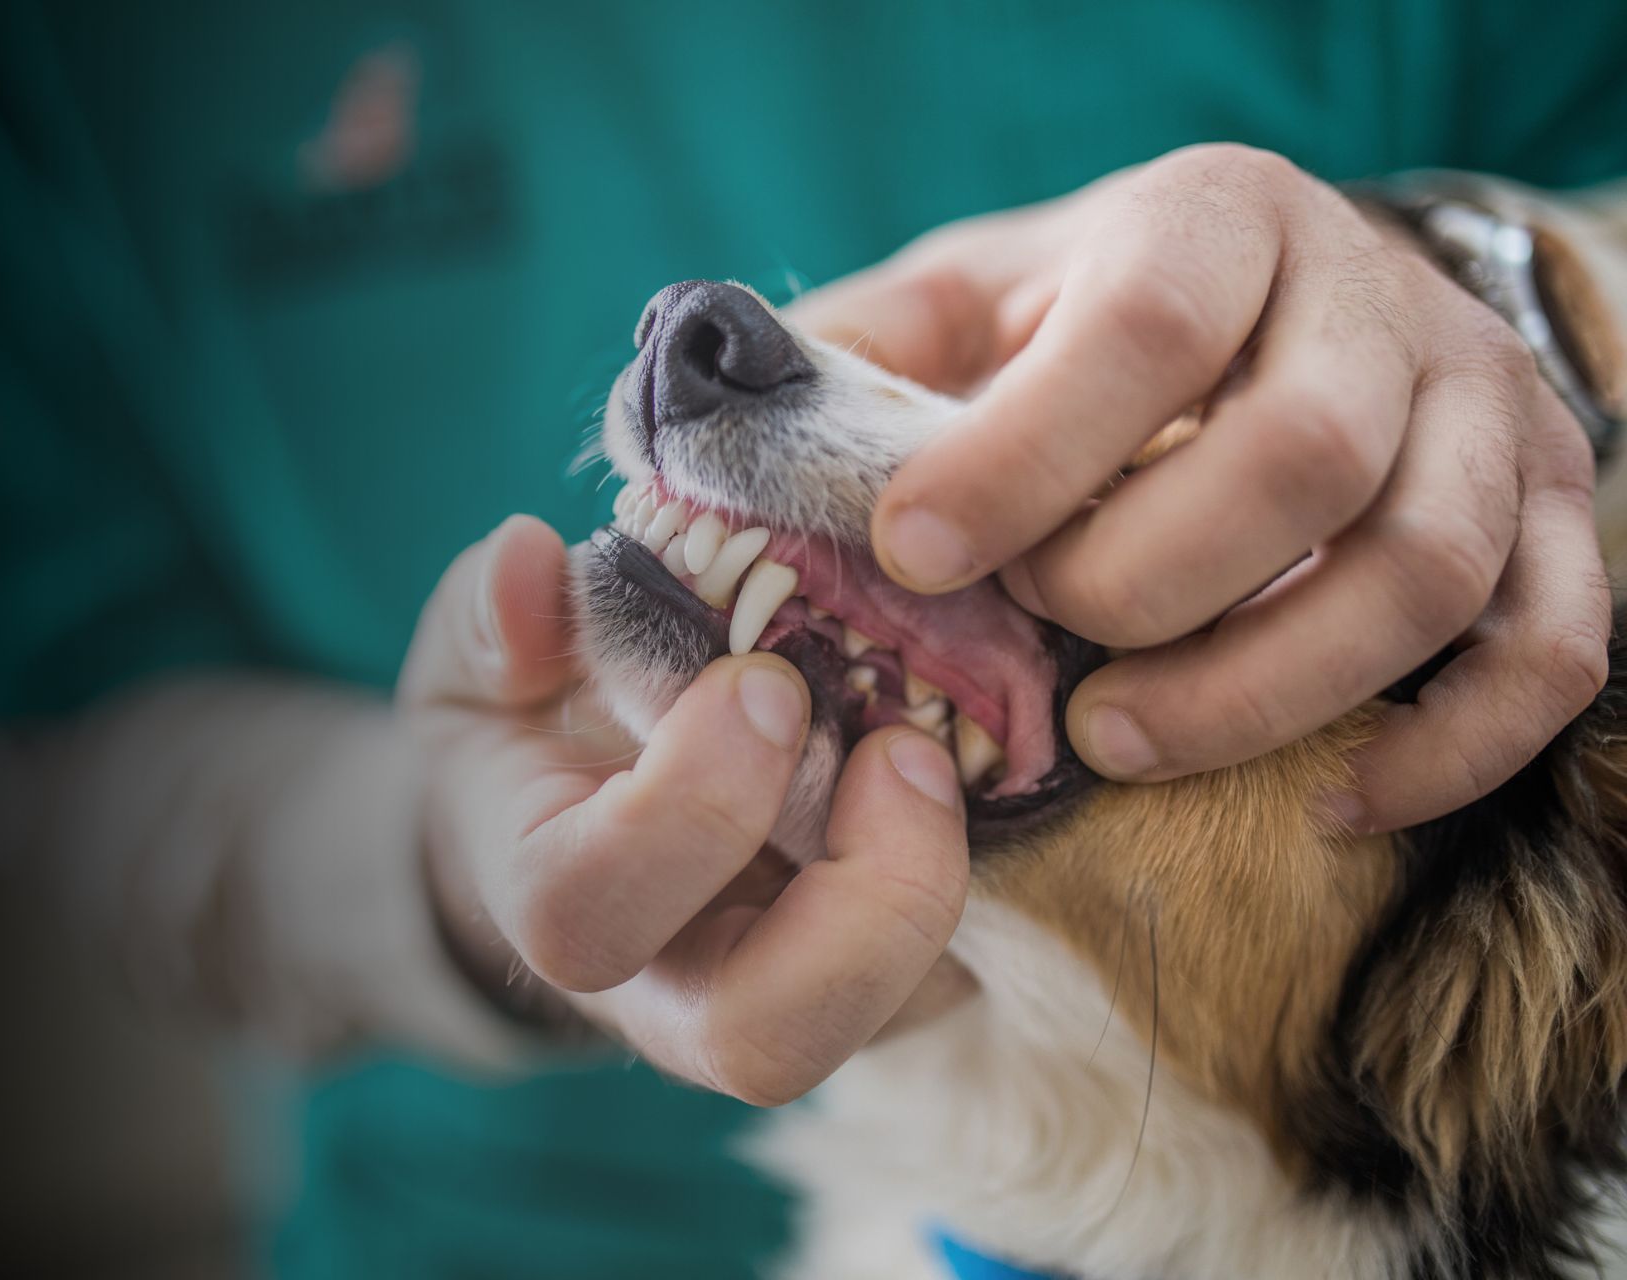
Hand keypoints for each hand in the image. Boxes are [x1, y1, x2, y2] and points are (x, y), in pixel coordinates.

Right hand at [399, 516, 973, 1103]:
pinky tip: (988, 762)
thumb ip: (492, 617)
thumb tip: (530, 564)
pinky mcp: (878, 985)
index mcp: (558, 901)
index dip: (688, 808)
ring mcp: (781, 1000)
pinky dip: (996, 879)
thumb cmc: (532, 728)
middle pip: (765, 1043)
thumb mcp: (483, 660)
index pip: (592, 912)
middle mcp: (671, 991)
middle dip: (858, 900)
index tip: (763, 680)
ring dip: (938, 887)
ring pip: (883, 1024)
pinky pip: (955, 976)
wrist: (579, 816)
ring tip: (939, 751)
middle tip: (900, 749)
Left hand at [791, 144, 1608, 831]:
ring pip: (1427, 569)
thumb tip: (708, 439)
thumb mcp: (962, 303)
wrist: (1281, 302)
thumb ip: (854, 359)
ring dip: (1266, 686)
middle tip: (1044, 646)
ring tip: (1123, 742)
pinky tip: (1325, 805)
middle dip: (1147, 582)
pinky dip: (1446, 750)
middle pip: (1300, 457)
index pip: (1146, 326)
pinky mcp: (1550, 521)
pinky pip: (1549, 655)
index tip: (918, 552)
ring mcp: (1483, 413)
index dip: (1027, 454)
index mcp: (1213, 221)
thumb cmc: (1086, 323)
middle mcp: (1370, 300)